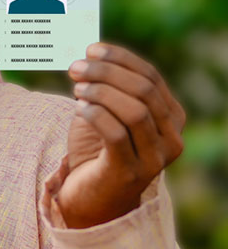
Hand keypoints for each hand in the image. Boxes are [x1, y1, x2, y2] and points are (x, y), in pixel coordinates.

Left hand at [55, 43, 185, 228]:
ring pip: (134, 112)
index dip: (121, 59)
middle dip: (107, 73)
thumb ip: (107, 88)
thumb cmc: (97, 151)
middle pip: (144, 91)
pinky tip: (79, 107)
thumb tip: (89, 55)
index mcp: (171, 119)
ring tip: (76, 88)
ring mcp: (153, 158)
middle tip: (76, 67)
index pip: (151, 77)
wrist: (90, 199)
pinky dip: (96, 115)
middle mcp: (170, 138)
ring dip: (101, 92)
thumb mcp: (106, 114)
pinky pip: (116, 135)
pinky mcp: (129, 172)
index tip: (91, 49)